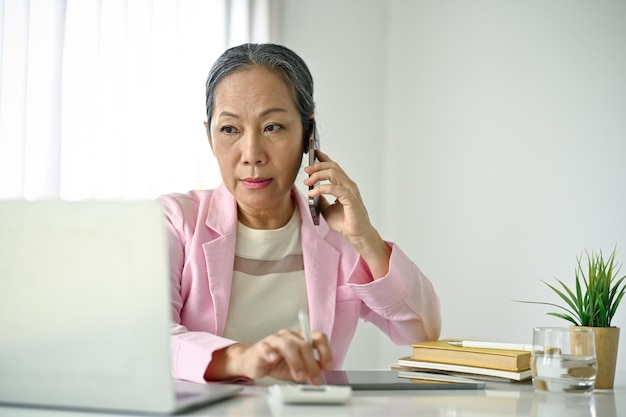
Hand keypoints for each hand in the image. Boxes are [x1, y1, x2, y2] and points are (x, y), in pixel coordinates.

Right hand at [205, 329, 332, 383]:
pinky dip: (271, 353)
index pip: (318, 338)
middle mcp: (290, 336)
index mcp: (301, 338)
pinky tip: (274, 359)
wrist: (253, 361)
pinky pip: (266, 348)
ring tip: (299, 376)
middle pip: (305, 344)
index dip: (326, 352)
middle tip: (314, 379)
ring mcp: (275, 339)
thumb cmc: (276, 362)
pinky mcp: (261, 347)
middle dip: (312, 364)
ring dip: (296, 362)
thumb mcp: (298, 366)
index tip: (328, 367)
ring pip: (288, 345)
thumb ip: (311, 367)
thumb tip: (324, 373)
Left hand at [304, 150, 390, 277]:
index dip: (324, 158)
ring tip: (307, 182)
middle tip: (306, 170)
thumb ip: (321, 198)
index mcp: (344, 185)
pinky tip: (312, 193)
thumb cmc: (346, 222)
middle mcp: (348, 185)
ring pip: (333, 174)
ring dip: (318, 176)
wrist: (356, 235)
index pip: (334, 167)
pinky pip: (334, 188)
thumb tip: (312, 191)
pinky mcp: (350, 198)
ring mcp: (350, 190)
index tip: (313, 153)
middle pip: (332, 167)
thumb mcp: (327, 209)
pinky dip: (321, 189)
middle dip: (318, 166)